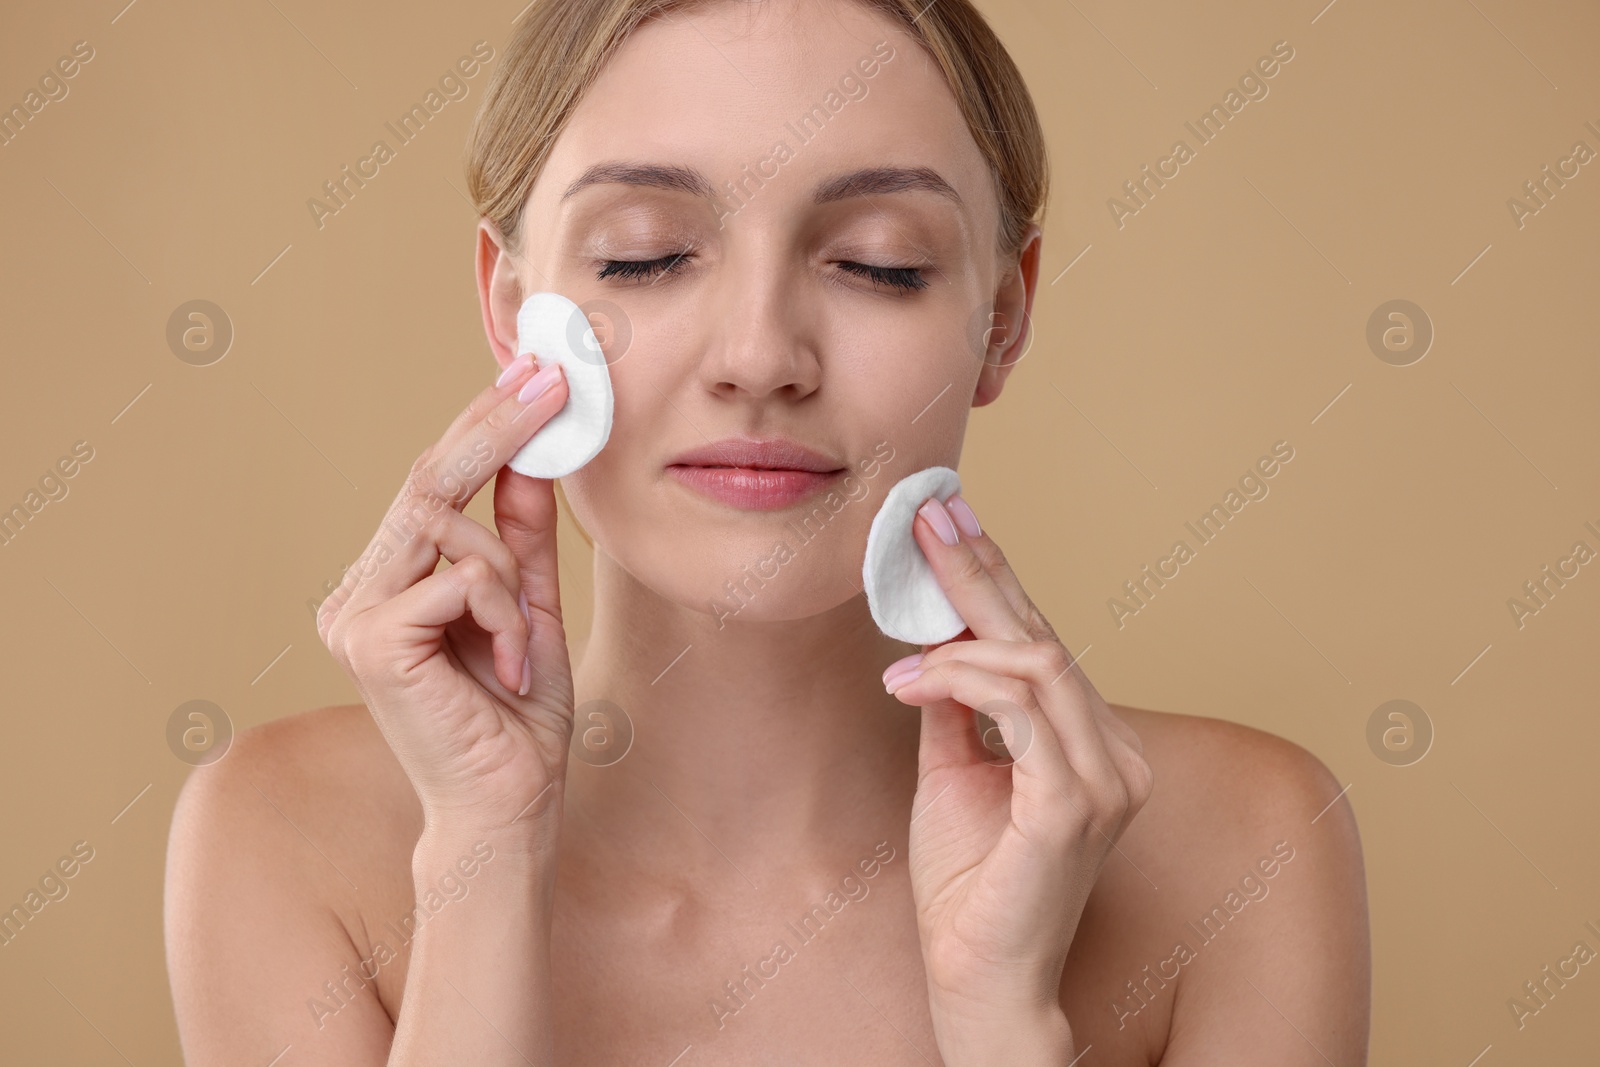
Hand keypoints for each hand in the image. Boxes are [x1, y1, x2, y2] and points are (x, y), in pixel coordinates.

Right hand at [316, 356, 575, 849]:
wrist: (508, 810)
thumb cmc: (516, 720)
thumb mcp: (530, 608)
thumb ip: (520, 539)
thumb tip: (531, 457)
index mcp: (389, 584)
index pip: (433, 484)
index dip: (482, 424)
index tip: (534, 374)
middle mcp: (358, 593)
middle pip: (427, 481)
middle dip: (497, 424)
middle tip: (553, 379)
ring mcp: (353, 616)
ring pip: (448, 525)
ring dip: (510, 576)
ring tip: (524, 642)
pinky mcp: (370, 641)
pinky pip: (460, 578)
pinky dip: (504, 612)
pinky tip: (507, 665)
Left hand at [885, 493, 1152, 1059]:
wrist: (977, 974)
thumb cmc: (968, 883)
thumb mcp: (952, 770)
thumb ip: (956, 706)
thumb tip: (935, 639)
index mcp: (1090, 742)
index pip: (1043, 641)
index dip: (995, 578)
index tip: (949, 521)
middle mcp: (1113, 752)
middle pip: (1043, 636)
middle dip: (980, 569)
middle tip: (930, 513)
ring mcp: (1106, 777)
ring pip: (1037, 662)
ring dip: (959, 634)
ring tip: (901, 635)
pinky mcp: (1077, 803)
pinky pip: (1021, 708)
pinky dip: (962, 682)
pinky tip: (912, 681)